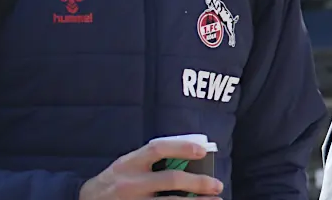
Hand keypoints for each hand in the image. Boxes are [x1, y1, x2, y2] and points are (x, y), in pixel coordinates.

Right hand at [78, 138, 223, 199]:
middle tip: (217, 185)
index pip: (157, 149)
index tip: (202, 151)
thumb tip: (188, 160)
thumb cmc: (114, 180)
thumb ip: (150, 161)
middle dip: (198, 183)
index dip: (181, 147)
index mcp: (130, 163)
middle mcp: (131, 183)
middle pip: (170, 180)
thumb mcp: (127, 164)